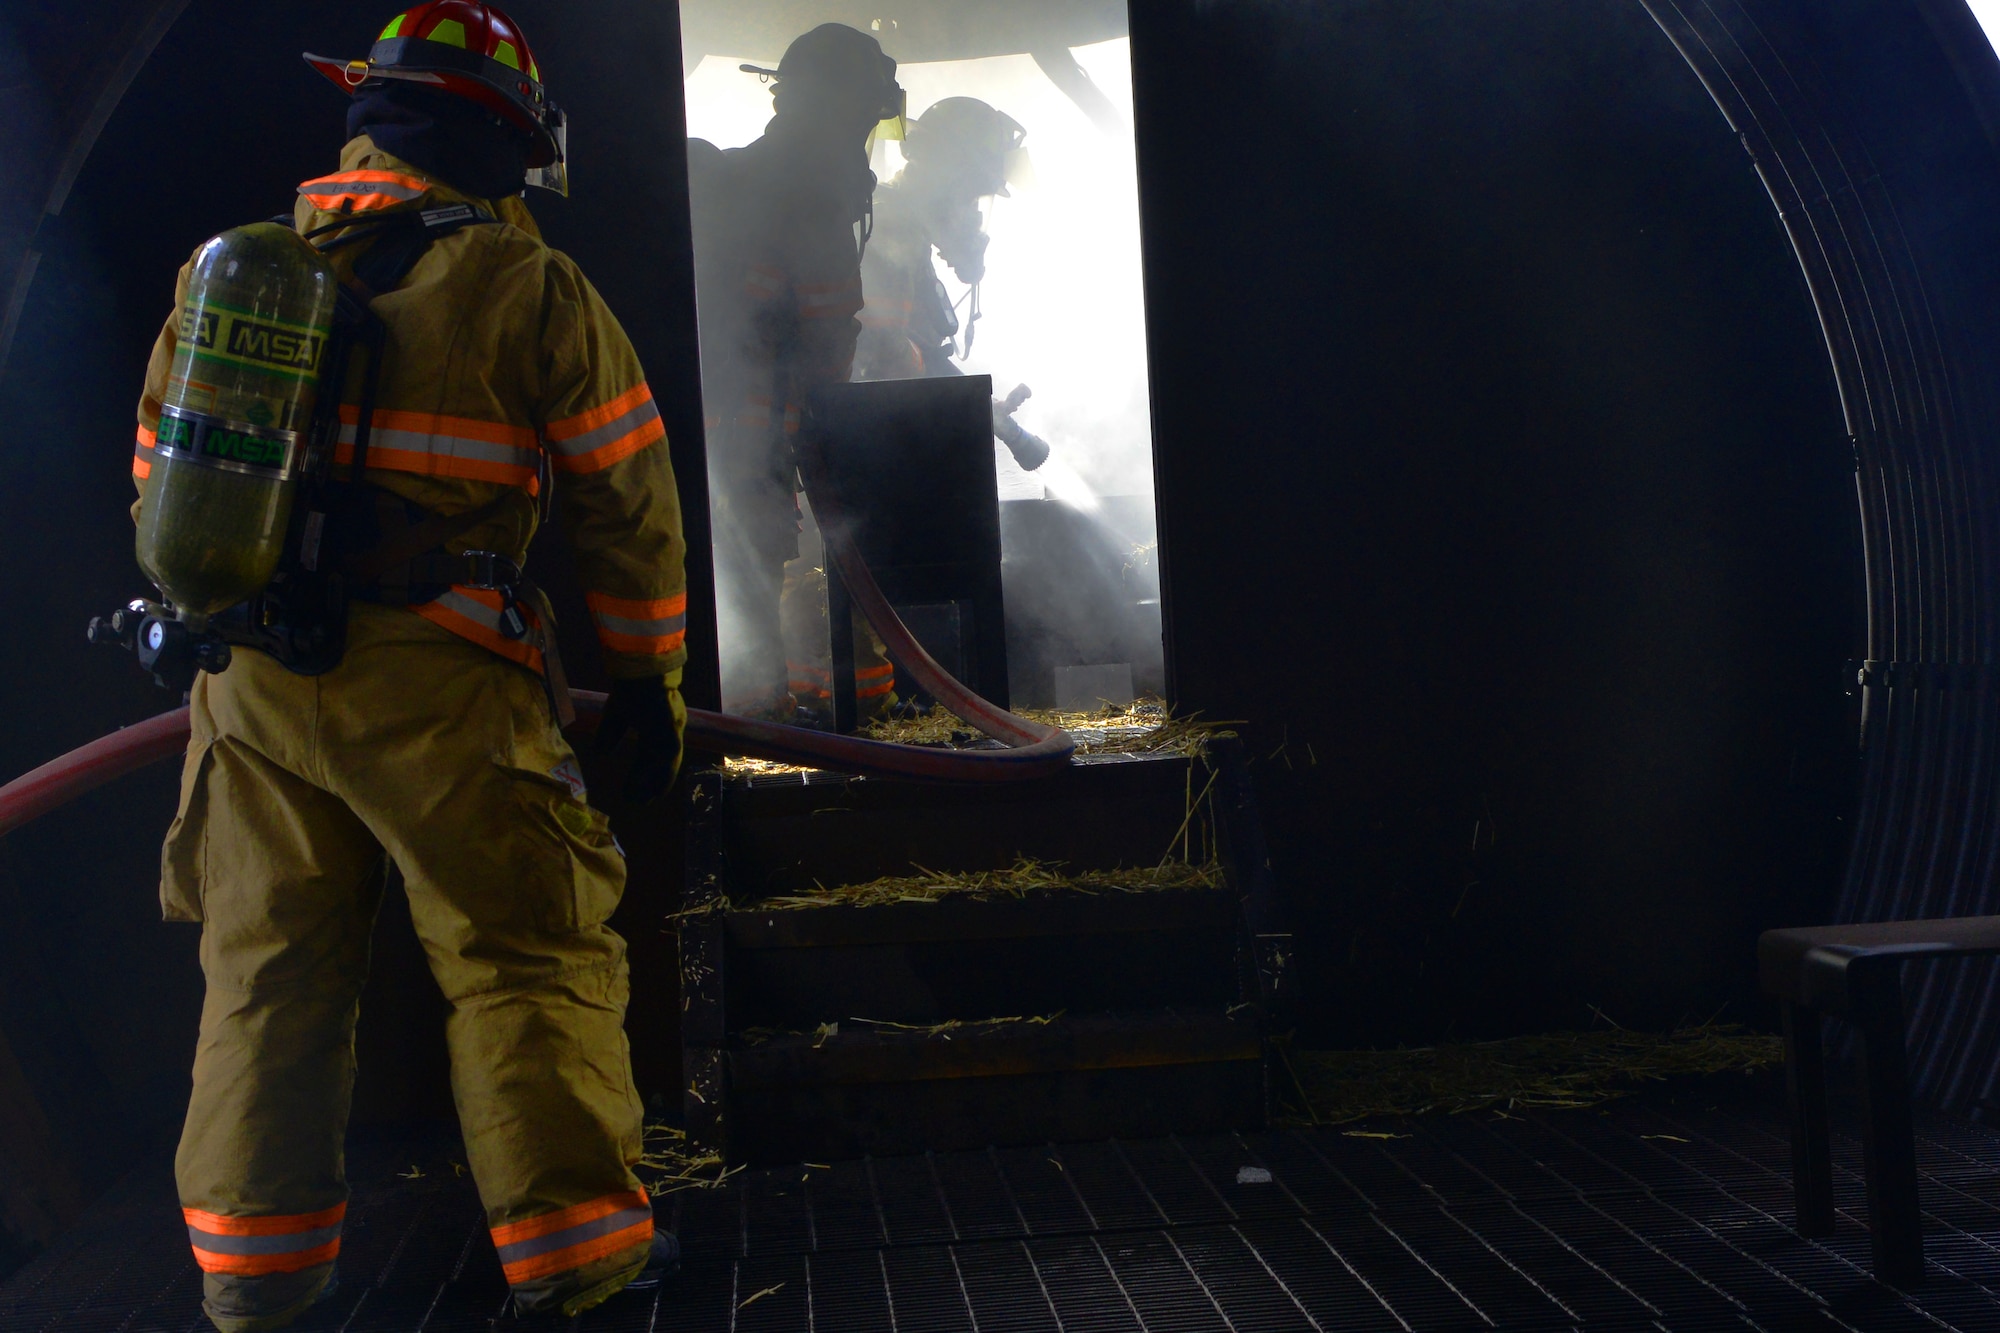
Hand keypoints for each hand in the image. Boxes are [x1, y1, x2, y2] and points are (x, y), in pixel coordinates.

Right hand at [595, 674, 685, 803]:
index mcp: (658, 727)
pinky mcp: (672, 730)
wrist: (640, 670)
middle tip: (641, 803)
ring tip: (643, 801)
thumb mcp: (615, 715)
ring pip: (667, 765)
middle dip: (653, 784)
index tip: (638, 791)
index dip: (645, 775)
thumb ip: (609, 734)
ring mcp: (673, 731)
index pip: (652, 757)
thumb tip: (599, 754)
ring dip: (656, 784)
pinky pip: (667, 759)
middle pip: (663, 765)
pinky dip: (660, 774)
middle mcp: (669, 732)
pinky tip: (652, 787)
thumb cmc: (630, 687)